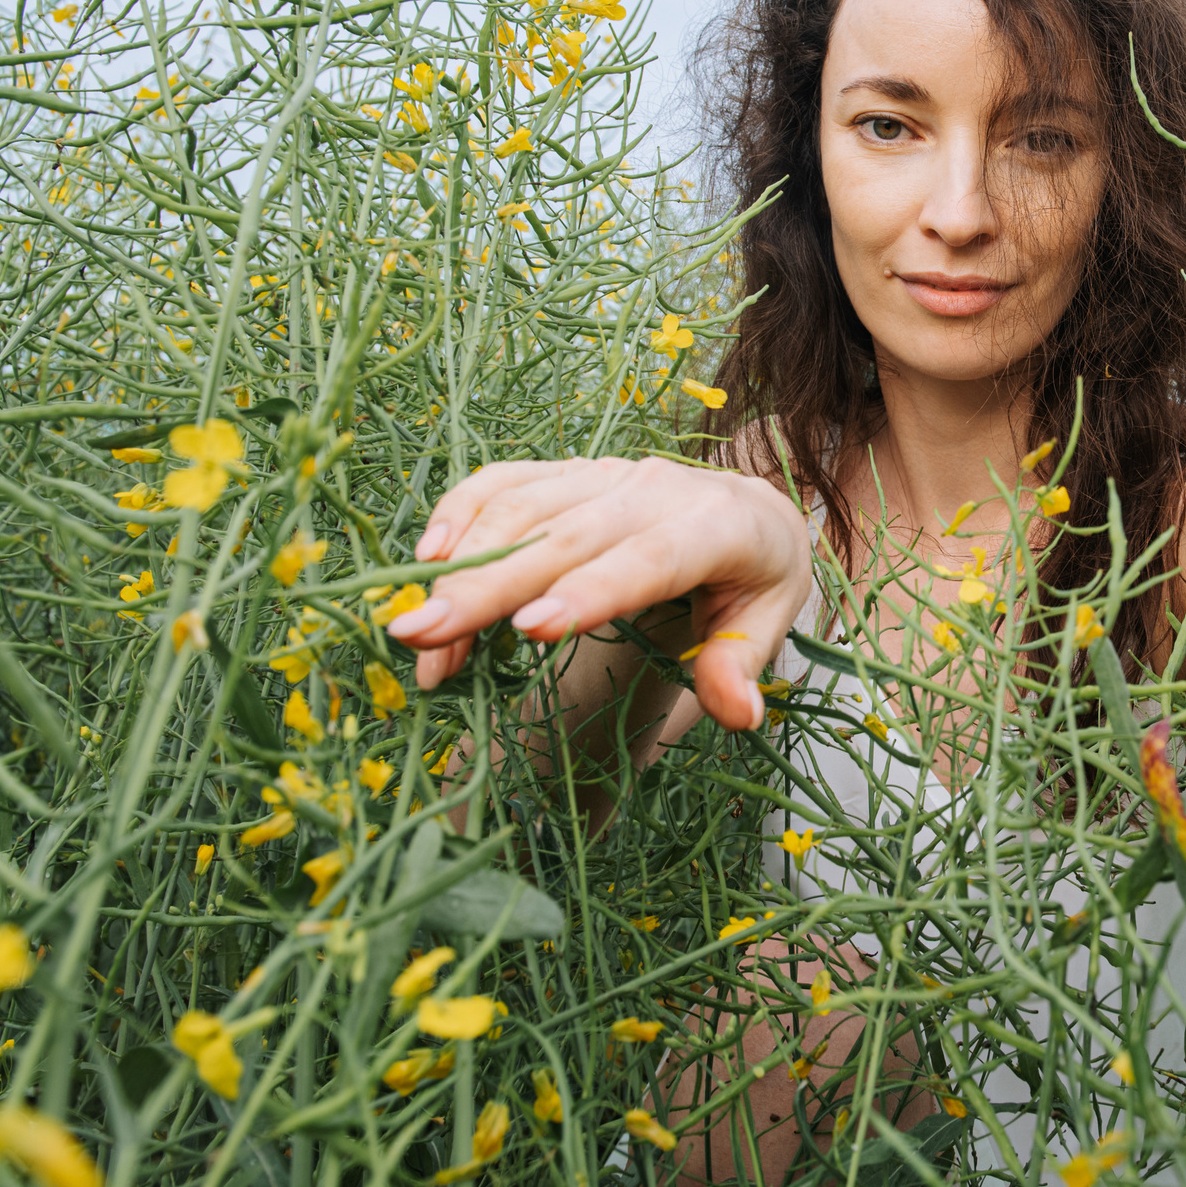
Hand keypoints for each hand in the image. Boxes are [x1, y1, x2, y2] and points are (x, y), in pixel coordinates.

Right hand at [386, 457, 812, 730]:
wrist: (747, 507)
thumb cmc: (752, 579)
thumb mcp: (768, 621)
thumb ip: (741, 665)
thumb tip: (738, 714)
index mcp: (717, 526)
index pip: (649, 560)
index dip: (589, 591)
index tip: (529, 630)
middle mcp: (655, 489)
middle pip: (565, 536)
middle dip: (490, 586)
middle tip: (424, 637)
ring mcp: (605, 474)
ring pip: (523, 509)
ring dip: (462, 568)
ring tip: (417, 637)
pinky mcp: (568, 472)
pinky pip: (504, 481)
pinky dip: (460, 513)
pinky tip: (426, 560)